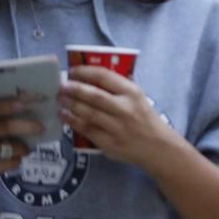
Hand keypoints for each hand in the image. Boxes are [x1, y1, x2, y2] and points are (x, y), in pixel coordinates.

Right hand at [0, 95, 43, 181]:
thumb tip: (24, 90)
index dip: (10, 104)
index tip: (30, 101)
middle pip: (7, 127)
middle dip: (29, 126)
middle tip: (41, 127)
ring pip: (14, 147)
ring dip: (25, 146)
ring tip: (26, 145)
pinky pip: (12, 162)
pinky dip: (18, 158)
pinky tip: (14, 156)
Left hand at [59, 67, 174, 168]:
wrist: (158, 147)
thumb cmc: (146, 119)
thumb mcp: (138, 98)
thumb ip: (119, 89)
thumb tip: (91, 76)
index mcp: (132, 93)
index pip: (105, 76)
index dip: (85, 72)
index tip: (73, 71)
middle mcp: (125, 108)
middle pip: (94, 95)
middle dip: (74, 89)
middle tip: (61, 86)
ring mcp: (116, 126)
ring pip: (88, 113)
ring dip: (71, 105)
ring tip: (60, 100)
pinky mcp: (109, 142)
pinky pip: (86, 129)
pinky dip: (72, 121)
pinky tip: (64, 115)